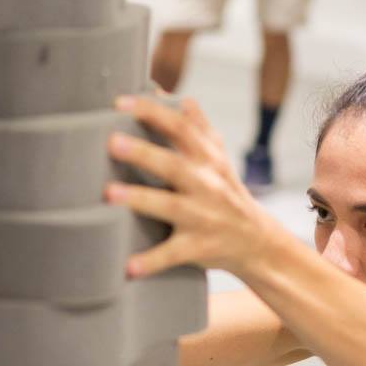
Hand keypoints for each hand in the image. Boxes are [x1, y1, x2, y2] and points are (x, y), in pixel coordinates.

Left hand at [105, 94, 275, 278]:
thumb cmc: (226, 193)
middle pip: (173, 164)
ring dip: (140, 199)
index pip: (180, 128)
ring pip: (170, 206)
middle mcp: (206, 184)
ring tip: (109, 194)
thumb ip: (198, 128)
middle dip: (144, 153)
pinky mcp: (199, 248)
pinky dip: (151, 261)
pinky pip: (173, 254)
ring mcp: (203, 216)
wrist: (256, 241)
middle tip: (111, 142)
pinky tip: (128, 267)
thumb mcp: (217, 159)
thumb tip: (181, 98)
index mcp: (207, 158)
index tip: (120, 102)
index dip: (152, 112)